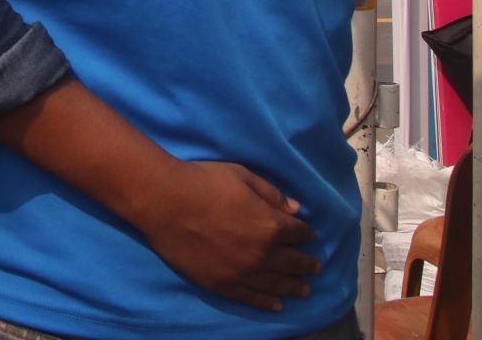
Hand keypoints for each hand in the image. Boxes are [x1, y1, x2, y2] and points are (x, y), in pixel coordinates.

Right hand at [138, 160, 318, 311]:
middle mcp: (262, 254)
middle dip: (306, 264)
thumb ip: (272, 194)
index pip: (298, 233)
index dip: (305, 233)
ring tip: (304, 291)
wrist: (166, 202)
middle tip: (315, 267)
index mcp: (271, 225)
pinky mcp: (222, 284)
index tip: (308, 234)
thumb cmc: (204, 182)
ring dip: (293, 287)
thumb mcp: (242, 176)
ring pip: (276, 284)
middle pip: (292, 262)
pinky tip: (276, 305)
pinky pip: (251, 298)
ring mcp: (242, 272)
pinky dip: (266, 302)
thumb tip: (297, 209)